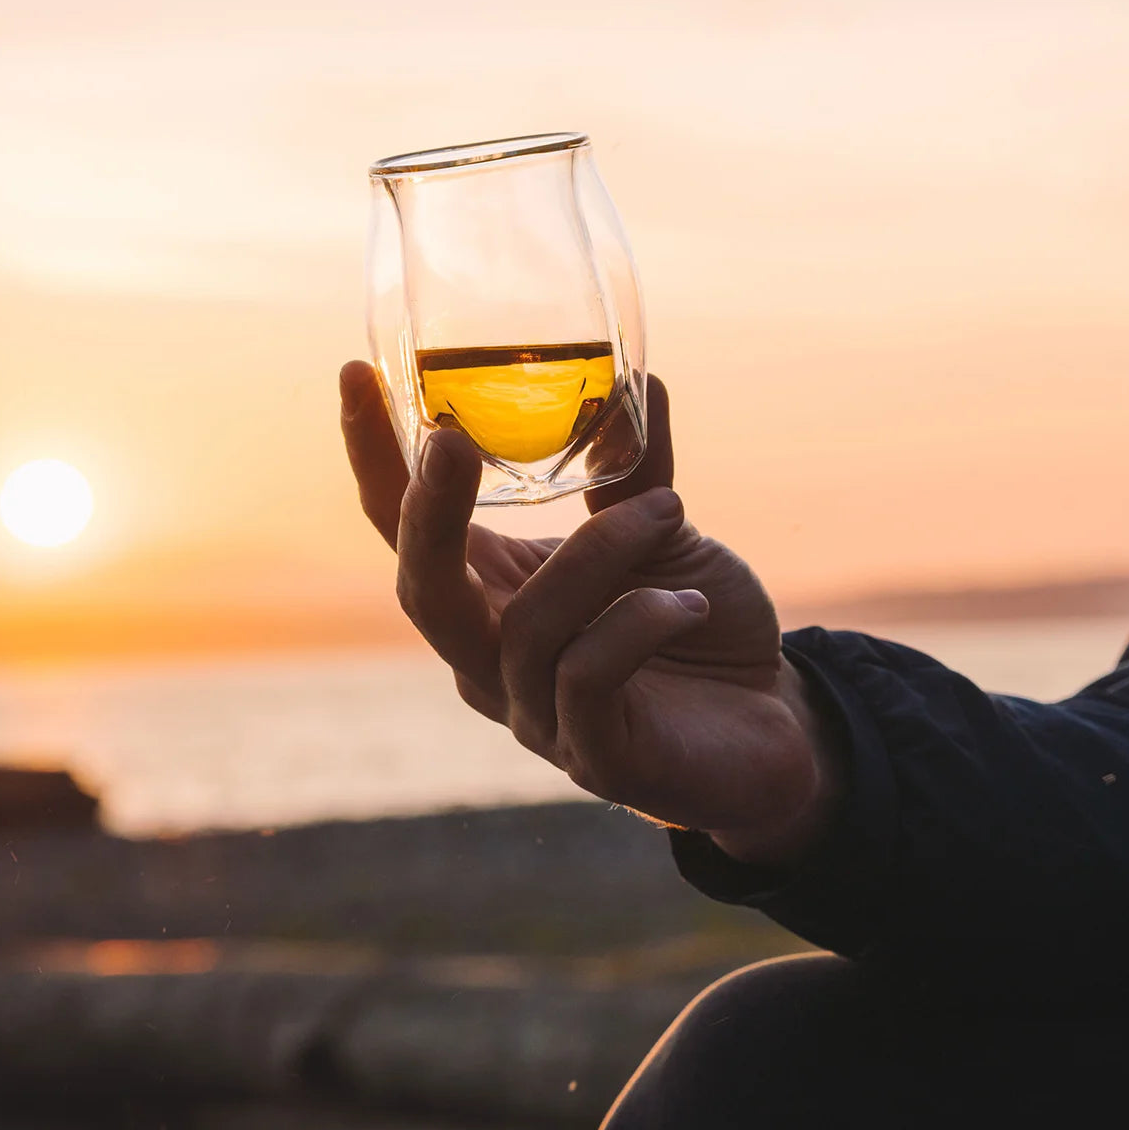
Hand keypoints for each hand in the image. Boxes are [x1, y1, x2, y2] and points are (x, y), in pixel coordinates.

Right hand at [339, 361, 839, 864]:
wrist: (772, 724)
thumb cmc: (701, 625)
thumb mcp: (662, 533)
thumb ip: (634, 468)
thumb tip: (639, 377)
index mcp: (494, 592)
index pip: (406, 529)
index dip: (374, 458)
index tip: (356, 372)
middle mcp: (493, 658)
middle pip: (423, 591)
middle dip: (424, 514)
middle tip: (449, 440)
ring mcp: (536, 714)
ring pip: (525, 627)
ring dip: (598, 554)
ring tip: (668, 513)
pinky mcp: (595, 756)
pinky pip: (587, 677)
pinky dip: (637, 621)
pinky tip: (689, 603)